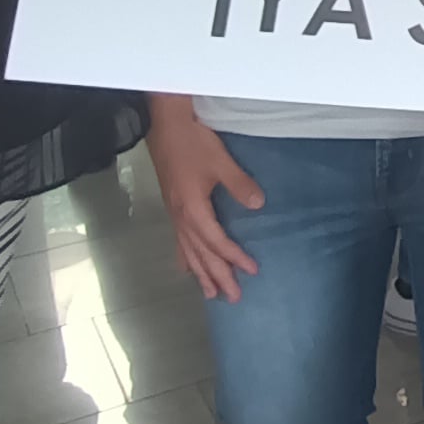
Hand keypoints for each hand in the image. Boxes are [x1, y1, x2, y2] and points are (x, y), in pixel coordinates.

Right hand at [147, 98, 263, 300]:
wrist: (165, 125)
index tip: (252, 270)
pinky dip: (185, 257)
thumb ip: (239, 185)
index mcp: (193, 209)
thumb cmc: (194, 142)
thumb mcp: (220, 162)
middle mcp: (181, 217)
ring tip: (211, 293)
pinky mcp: (172, 206)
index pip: (217, 242)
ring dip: (200, 272)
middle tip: (232, 298)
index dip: (234, 257)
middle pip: (201, 254)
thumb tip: (258, 205)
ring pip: (188, 251)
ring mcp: (174, 213)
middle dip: (217, 276)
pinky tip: (186, 267)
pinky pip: (179, 240)